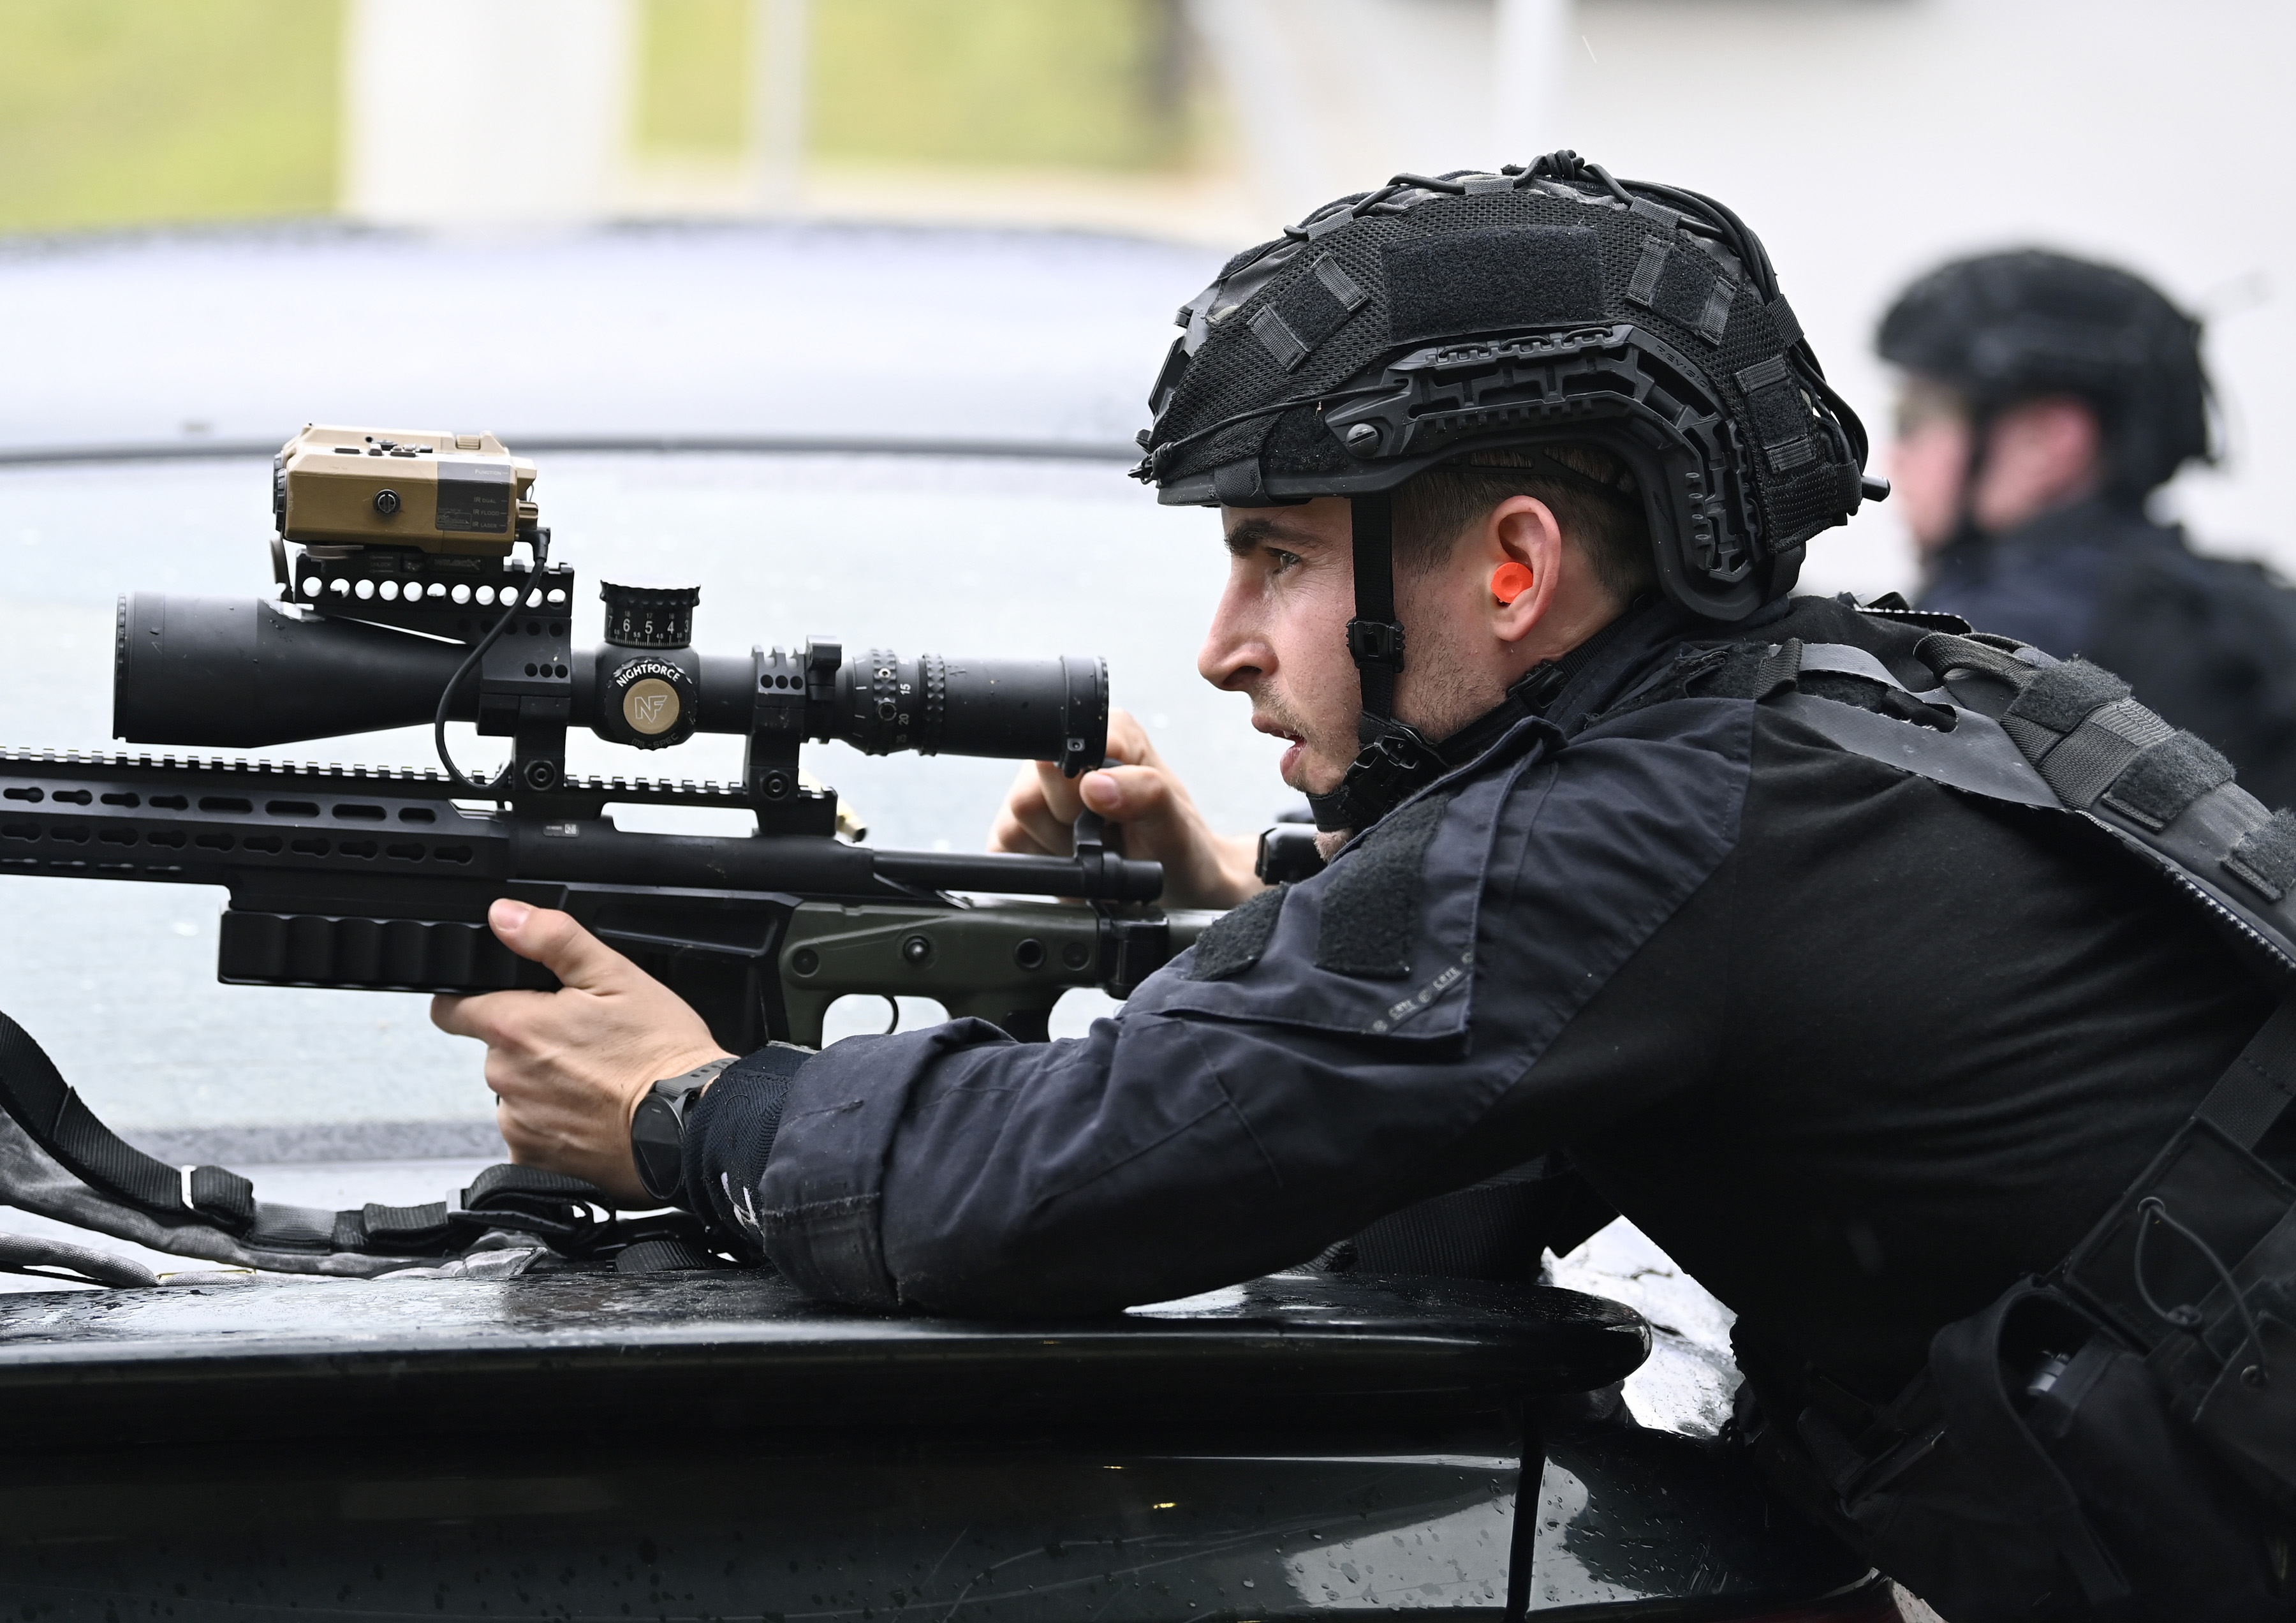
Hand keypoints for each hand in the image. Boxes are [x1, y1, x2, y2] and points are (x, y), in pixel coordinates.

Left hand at [430, 899, 733, 1201]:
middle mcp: (505, 1077)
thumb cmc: (659, 1051)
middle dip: (528, 1044)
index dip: (472, 1000)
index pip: (450, 1010)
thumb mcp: (616, 975)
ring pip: (515, 1093)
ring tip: (595, 1081)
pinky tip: (592, 1115)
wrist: (691, 1122)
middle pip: (495, 1051)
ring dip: (542, 1086)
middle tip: (582, 1042)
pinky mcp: (534, 1158)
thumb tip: (504, 915)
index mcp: (515, 1027)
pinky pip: (530, 1134)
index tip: (507, 1003)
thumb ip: (552, 938)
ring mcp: (518, 1123)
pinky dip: (554, 1126)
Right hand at [990, 709, 1264, 909]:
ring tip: (1095, 850)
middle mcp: (1063, 754)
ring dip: (1057, 853)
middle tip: (1108, 839)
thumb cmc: (1179, 846)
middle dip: (1068, 830)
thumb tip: (1094, 785)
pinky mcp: (1016, 829)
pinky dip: (1041, 869)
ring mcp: (1034, 791)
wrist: (1177, 886)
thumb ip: (1144, 794)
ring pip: (1013, 824)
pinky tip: (1073, 863)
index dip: (1078, 794)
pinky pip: (1003, 850)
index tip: (1109, 815)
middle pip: (1027, 795)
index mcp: (1105, 733)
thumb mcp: (1174, 824)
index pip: (1058, 751)